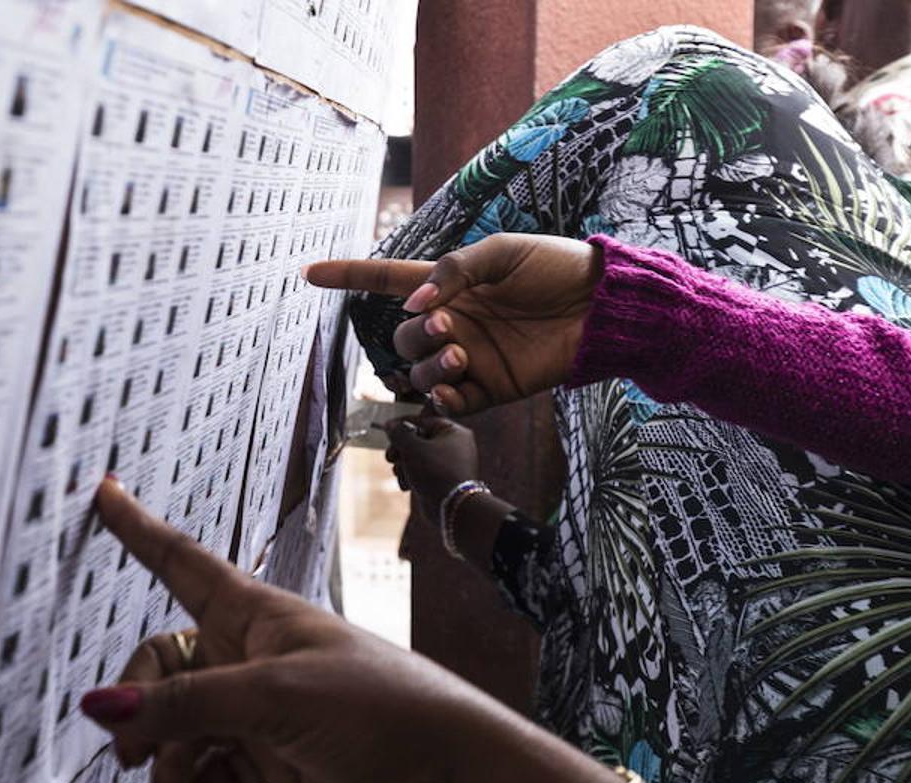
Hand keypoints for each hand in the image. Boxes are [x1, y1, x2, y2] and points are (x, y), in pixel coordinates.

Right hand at [84, 479, 772, 782]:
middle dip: (142, 705)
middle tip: (131, 749)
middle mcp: (256, 655)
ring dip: (167, 757)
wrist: (456, 778)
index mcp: (258, 613)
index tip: (105, 495)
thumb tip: (102, 711)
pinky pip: (217, 772)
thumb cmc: (384, 708)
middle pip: (167, 664)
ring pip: (187, 723)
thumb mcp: (274, 698)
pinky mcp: (283, 758)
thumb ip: (185, 706)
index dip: (140, 529)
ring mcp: (268, 708)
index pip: (182, 561)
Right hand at [307, 234, 600, 415]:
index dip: (347, 276)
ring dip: (428, 366)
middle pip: (402, 338)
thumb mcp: (501, 252)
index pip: (385, 280)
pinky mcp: (490, 390)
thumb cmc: (554, 267)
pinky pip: (449, 402)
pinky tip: (452, 386)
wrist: (602, 305)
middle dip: (415, 336)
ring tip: (459, 353)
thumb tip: (416, 304)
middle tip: (445, 326)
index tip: (308, 273)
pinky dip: (441, 398)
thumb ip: (452, 272)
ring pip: (419, 372)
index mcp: (448, 286)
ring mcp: (468, 359)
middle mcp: (452, 324)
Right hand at [383, 416, 479, 522]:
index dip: (403, 424)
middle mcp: (453, 446)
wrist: (451, 507)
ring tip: (400, 473)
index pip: (423, 420)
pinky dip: (411, 477)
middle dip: (401, 449)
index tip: (387, 428)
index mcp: (453, 432)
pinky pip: (421, 473)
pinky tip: (406, 485)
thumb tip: (391, 425)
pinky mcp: (441, 481)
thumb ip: (399, 433)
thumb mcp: (412, 446)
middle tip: (391, 457)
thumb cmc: (435, 472)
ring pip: (416, 458)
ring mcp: (448, 465)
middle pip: (418, 440)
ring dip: (403, 465)